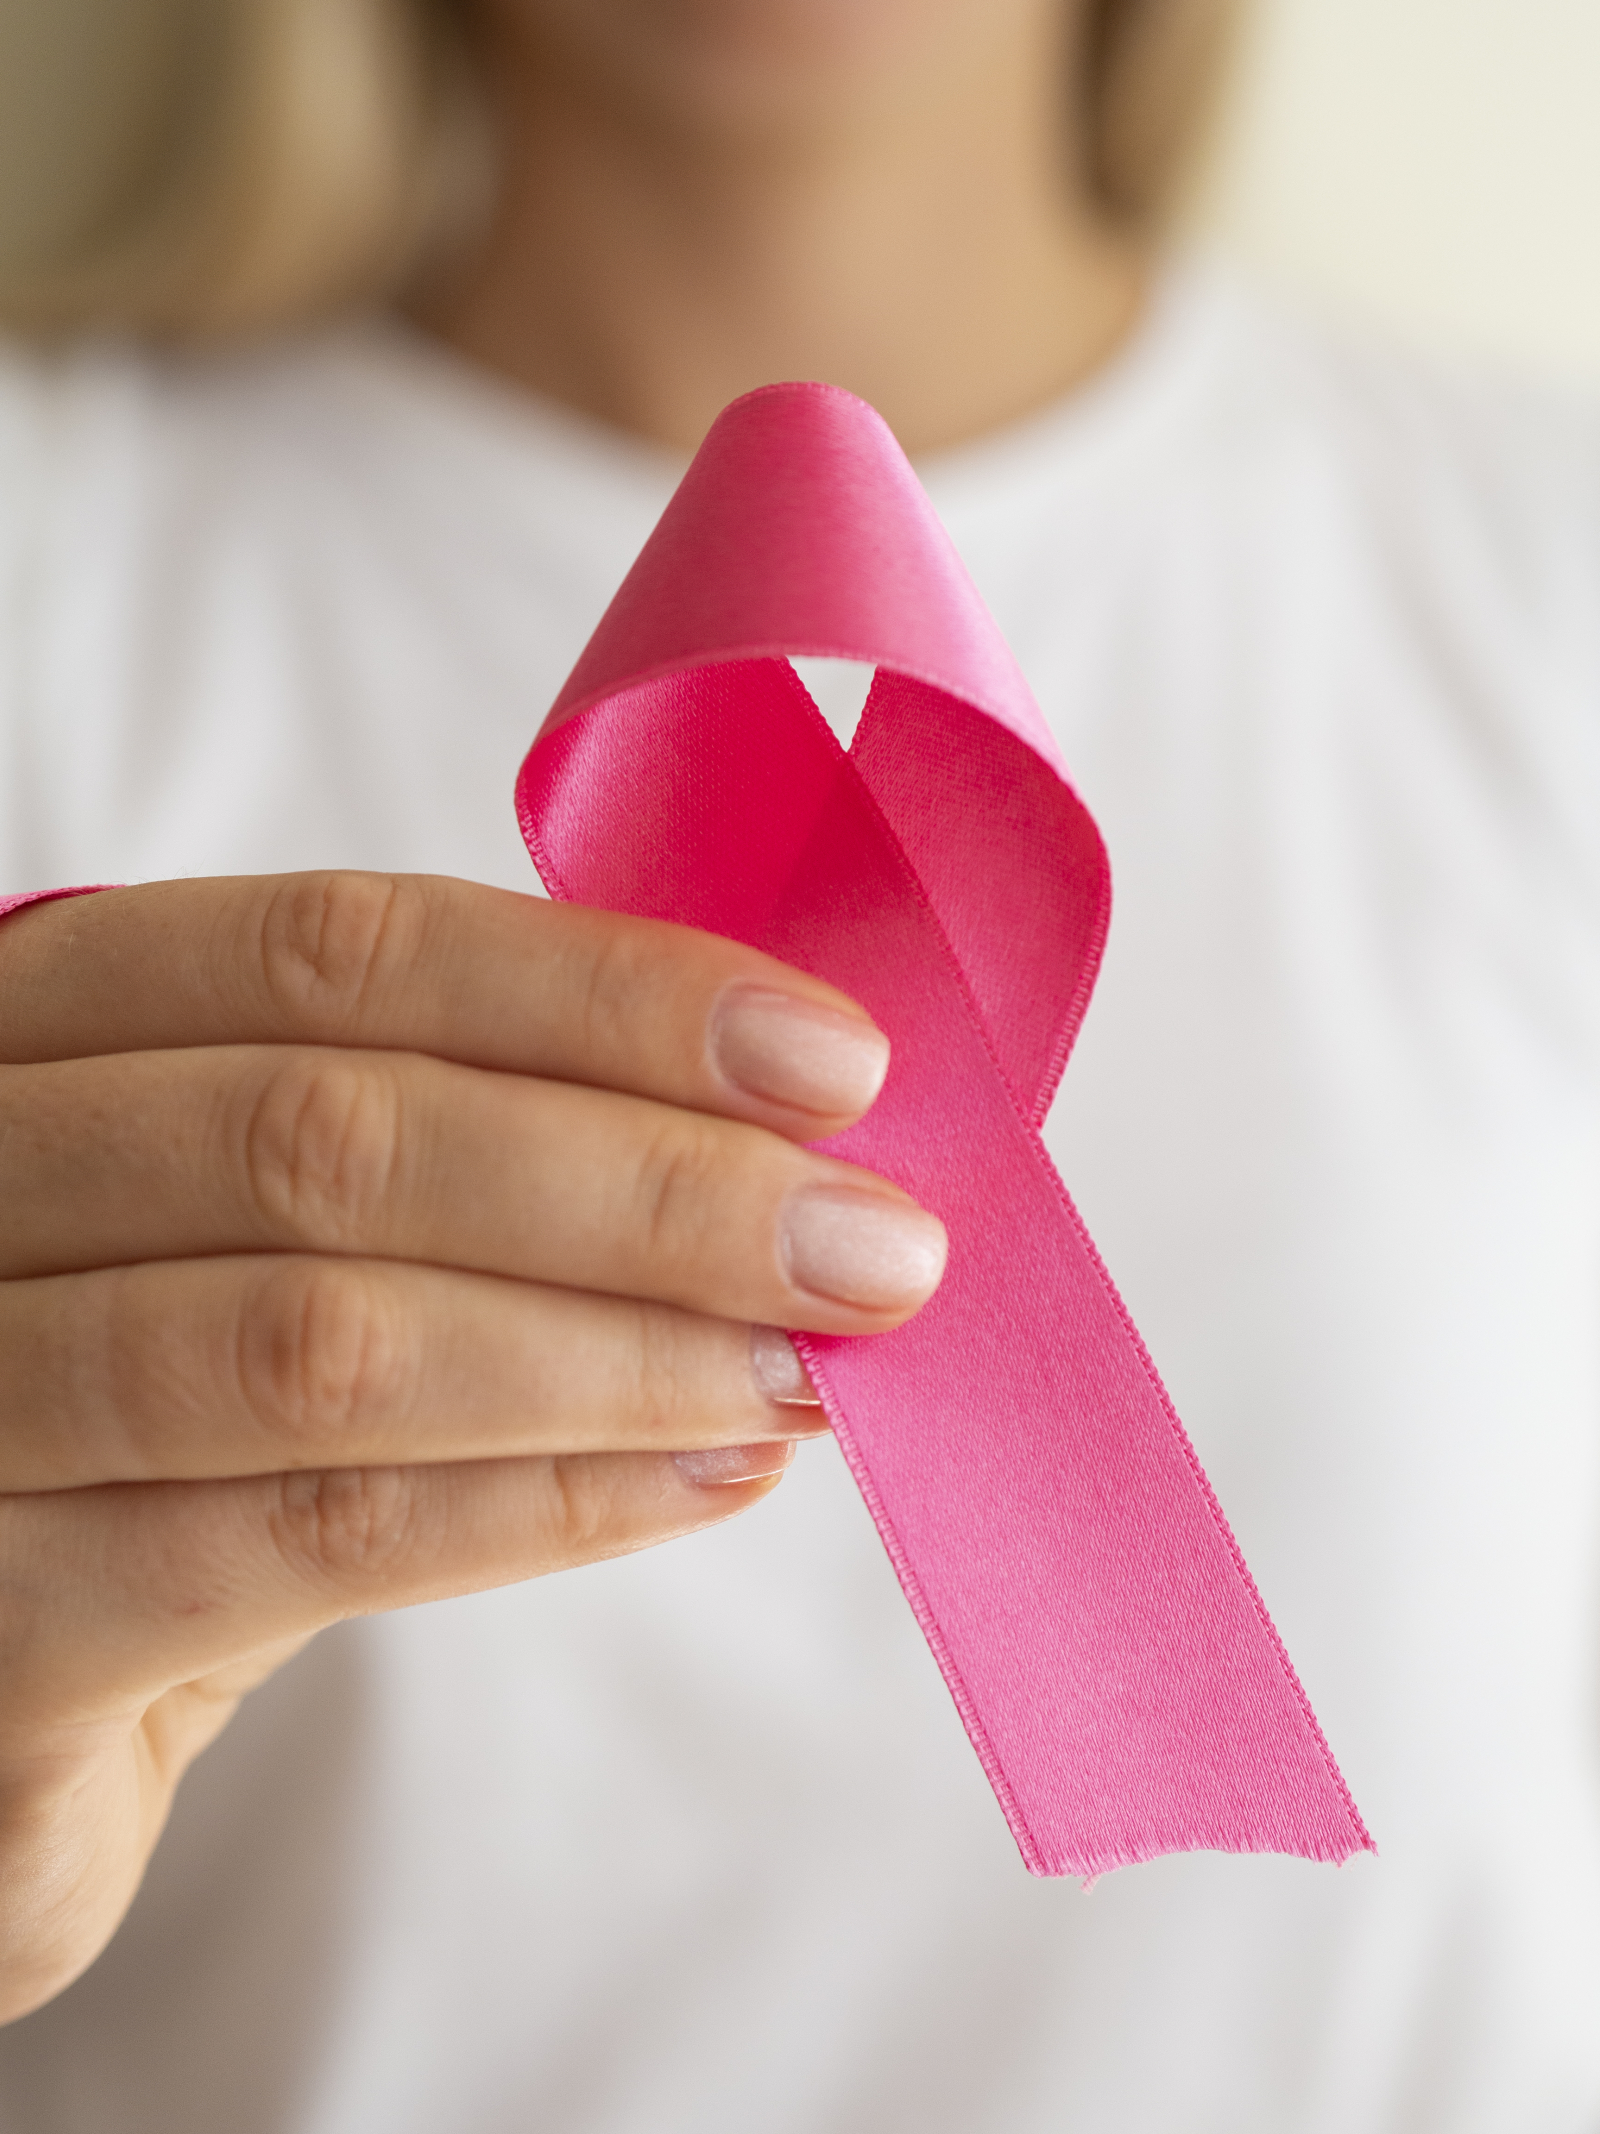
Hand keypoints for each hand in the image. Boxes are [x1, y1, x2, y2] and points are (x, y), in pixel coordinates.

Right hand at [0, 871, 944, 2020]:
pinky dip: (537, 1502)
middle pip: (328, 1138)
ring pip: (315, 1342)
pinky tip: (701, 1478)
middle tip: (868, 1244)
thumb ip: (475, 1139)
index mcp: (53, 1029)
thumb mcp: (282, 1230)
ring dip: (614, 1351)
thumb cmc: (176, 1416)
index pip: (335, 951)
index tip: (830, 1062)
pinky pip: (298, 1541)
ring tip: (804, 1370)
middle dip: (643, 1186)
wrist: (2, 1686)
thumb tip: (783, 1124)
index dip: (601, 994)